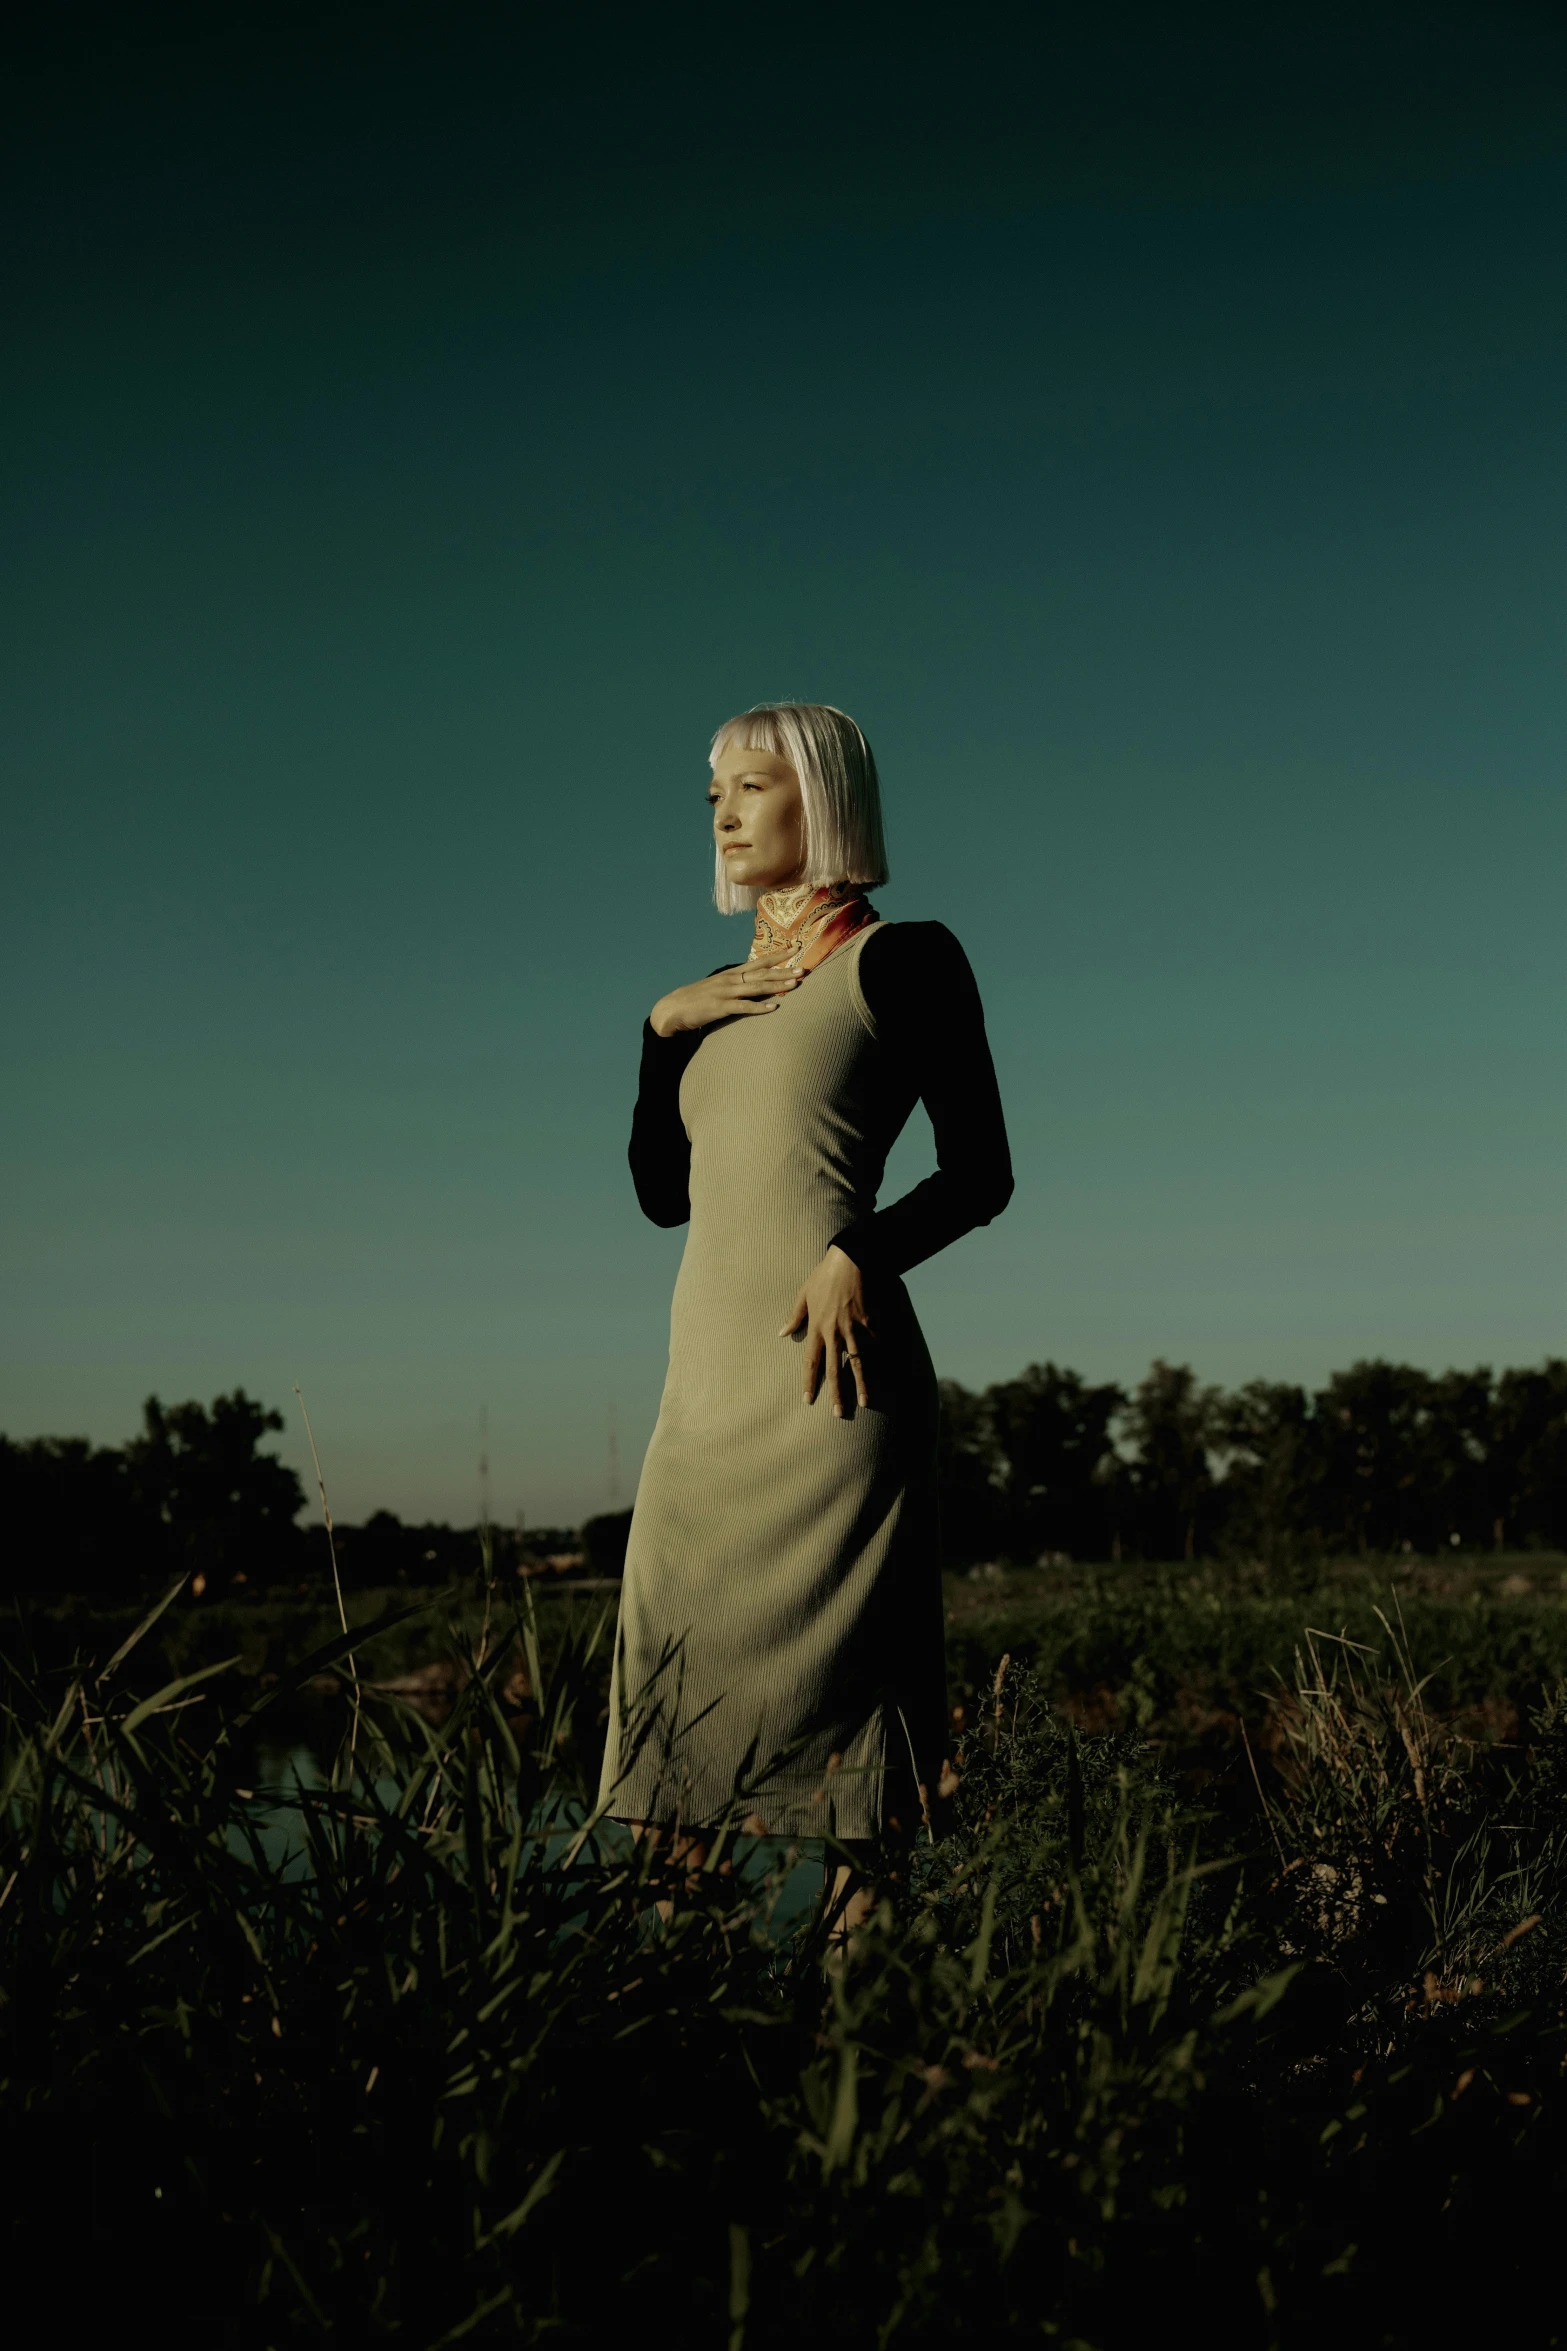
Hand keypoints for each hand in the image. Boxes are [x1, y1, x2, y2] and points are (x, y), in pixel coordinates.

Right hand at [650, 944, 802, 1036]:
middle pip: (762, 973)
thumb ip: (735, 985)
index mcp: (731, 974)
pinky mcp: (721, 1008)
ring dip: (777, 986)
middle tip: (803, 969)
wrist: (673, 1009)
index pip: (759, 961)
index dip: (778, 955)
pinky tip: (774, 1008)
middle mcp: (731, 980)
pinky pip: (744, 1007)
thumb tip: (751, 983)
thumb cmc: (697, 999)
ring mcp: (726, 993)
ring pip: (756, 987)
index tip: (795, 948)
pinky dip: (759, 1007)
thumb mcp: (718, 987)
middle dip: (784, 970)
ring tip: (794, 984)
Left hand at [780, 1246, 871, 1414]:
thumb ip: (794, 1317)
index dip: (809, 1382)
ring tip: (865, 1403)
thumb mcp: (802, 1294)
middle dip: (836, 1393)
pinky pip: (873, 1342)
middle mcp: (834, 1333)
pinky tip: (882, 1368)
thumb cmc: (823, 1276)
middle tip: (838, 1414)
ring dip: (861, 1385)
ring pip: (857, 1363)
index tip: (808, 1400)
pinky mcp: (868, 1322)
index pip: (811, 1362)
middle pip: (834, 1369)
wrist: (849, 1261)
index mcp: (816, 1328)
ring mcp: (853, 1329)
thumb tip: (782, 1333)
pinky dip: (877, 1353)